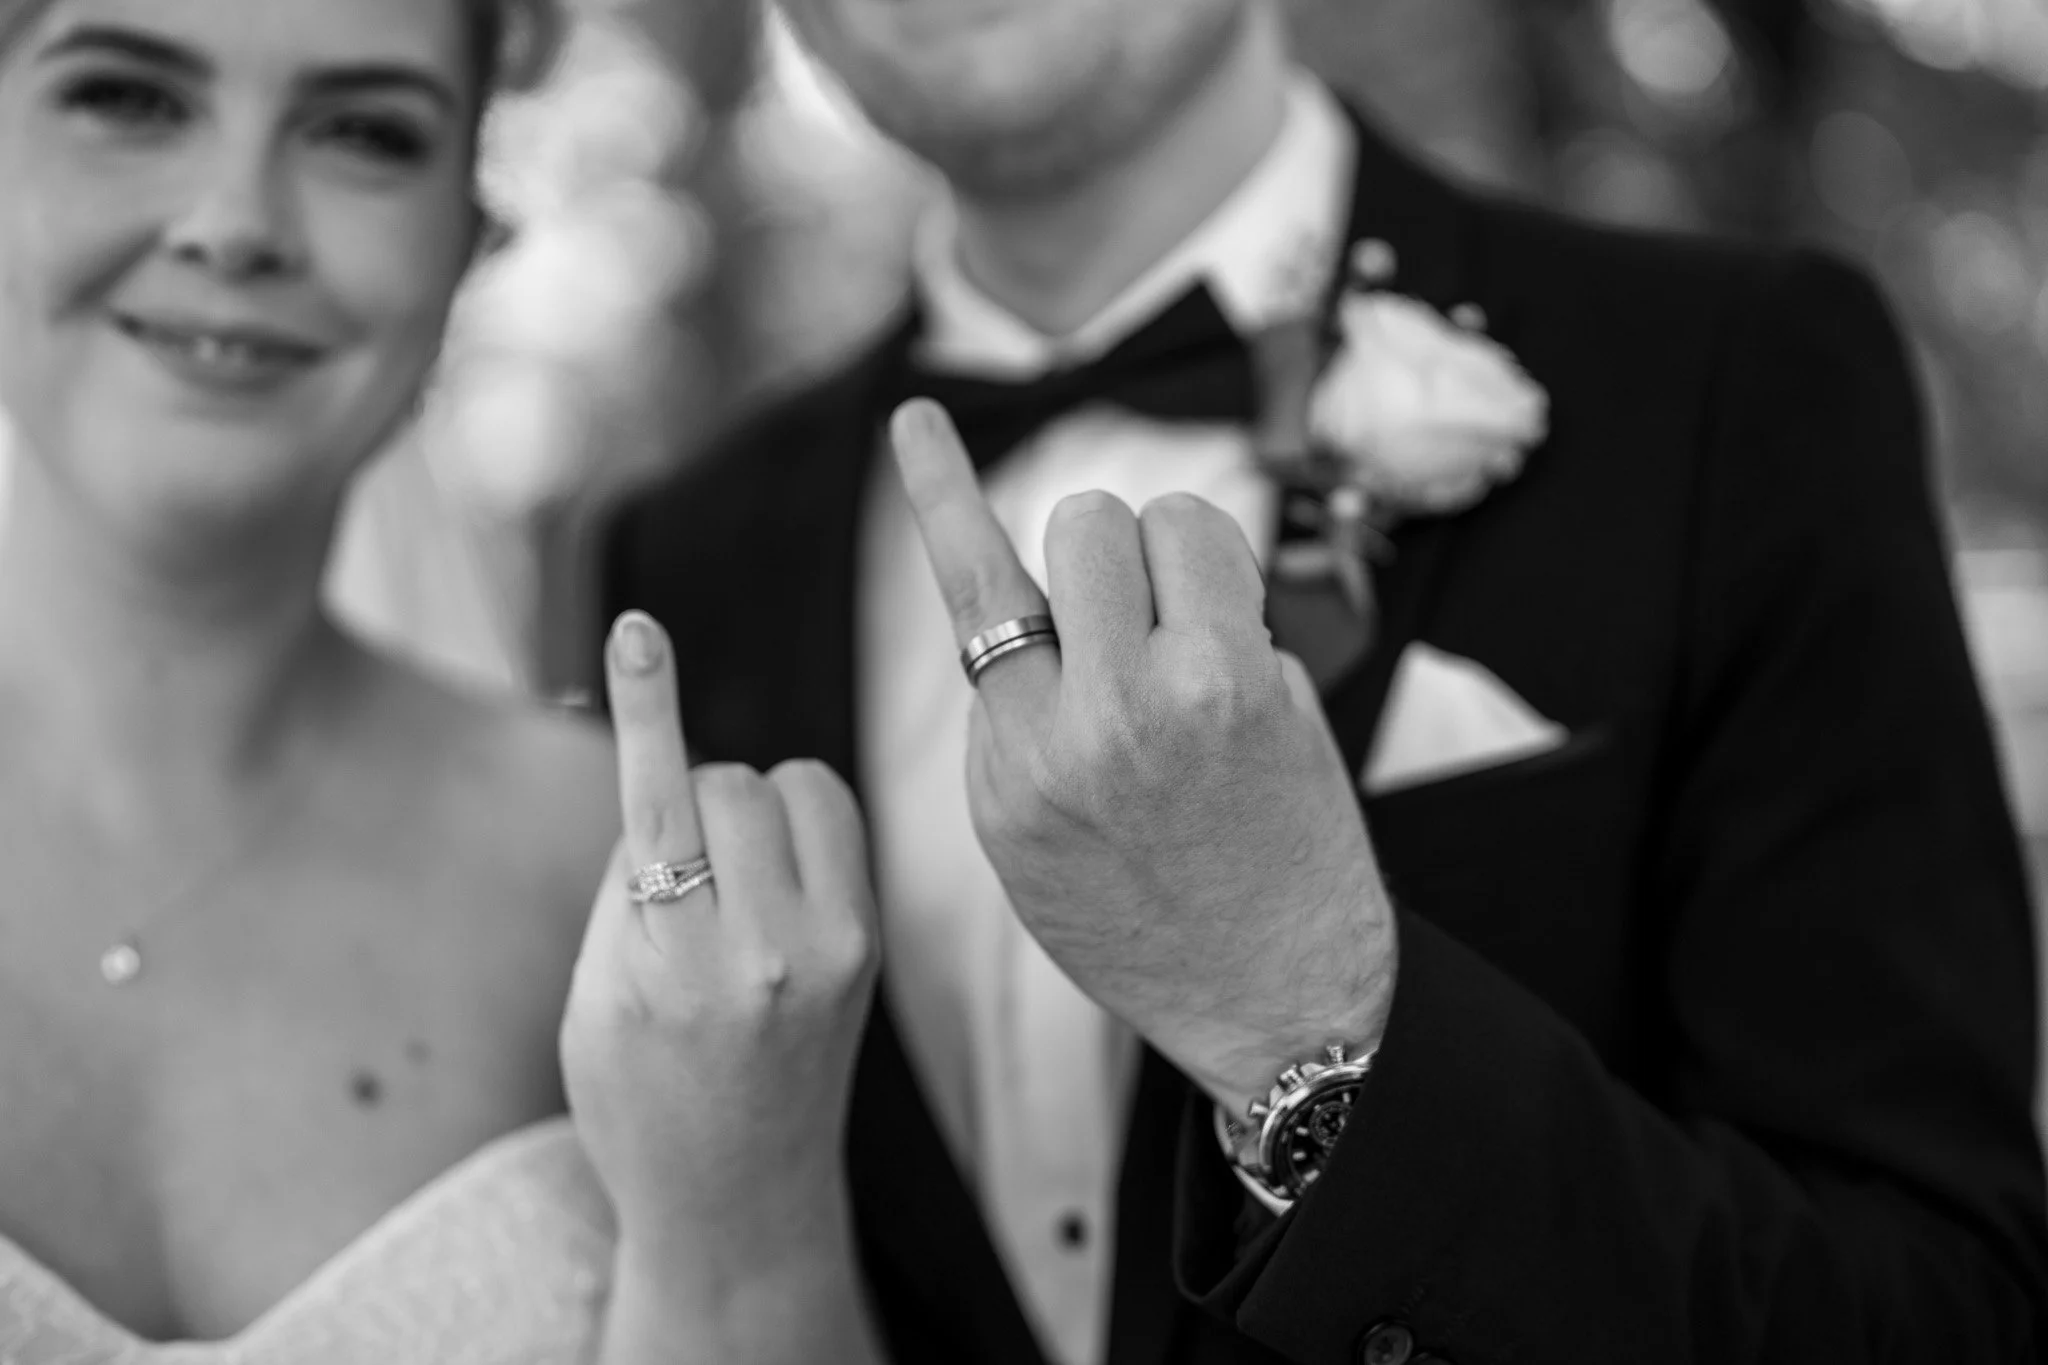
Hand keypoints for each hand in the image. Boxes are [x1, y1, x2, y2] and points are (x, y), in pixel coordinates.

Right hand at [561, 611, 879, 1266]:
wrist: (740, 1203)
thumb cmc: (640, 1103)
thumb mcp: (594, 1002)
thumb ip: (626, 886)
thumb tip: (666, 778)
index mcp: (670, 971)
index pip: (657, 808)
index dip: (646, 707)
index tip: (637, 629)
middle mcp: (762, 956)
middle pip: (726, 783)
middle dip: (689, 804)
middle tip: (677, 881)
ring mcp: (833, 949)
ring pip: (789, 785)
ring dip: (747, 808)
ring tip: (726, 887)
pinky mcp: (871, 944)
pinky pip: (835, 816)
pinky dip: (797, 823)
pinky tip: (775, 878)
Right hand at [889, 399, 1398, 1112]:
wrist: (1275, 1000)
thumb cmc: (1151, 923)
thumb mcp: (1030, 844)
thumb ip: (1017, 723)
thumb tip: (1044, 610)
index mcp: (1010, 767)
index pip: (972, 591)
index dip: (943, 491)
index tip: (918, 418)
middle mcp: (1080, 725)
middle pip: (1081, 525)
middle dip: (1107, 557)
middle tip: (1137, 626)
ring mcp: (1173, 701)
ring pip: (1165, 520)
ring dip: (1176, 560)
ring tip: (1190, 641)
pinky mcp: (1256, 689)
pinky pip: (1233, 565)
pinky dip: (1233, 594)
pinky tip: (1239, 673)